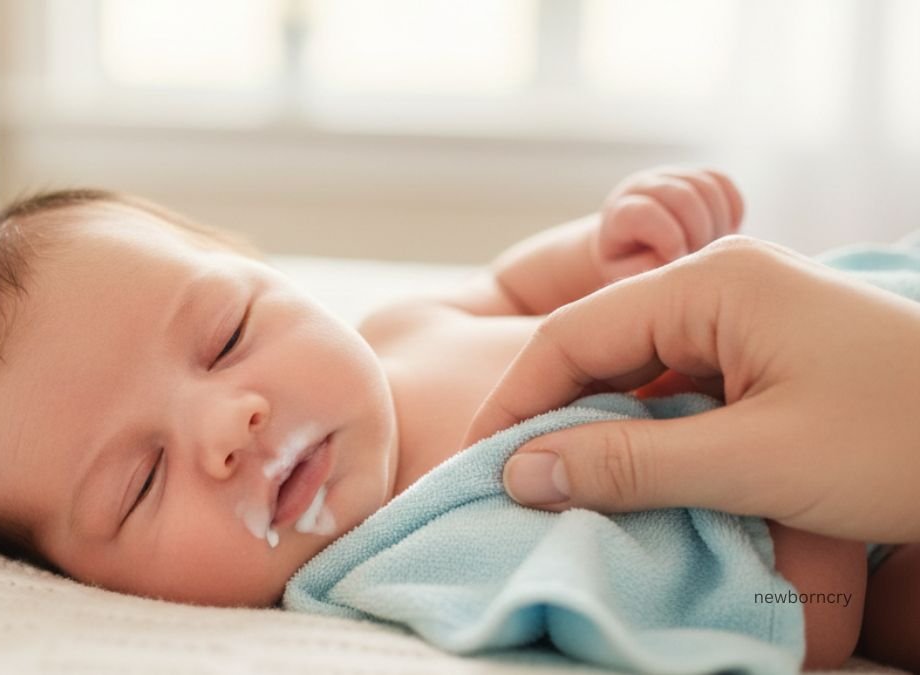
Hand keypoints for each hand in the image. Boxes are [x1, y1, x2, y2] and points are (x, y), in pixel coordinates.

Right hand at [461, 236, 919, 542]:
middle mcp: (719, 286)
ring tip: (560, 491)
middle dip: (551, 417)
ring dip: (600, 431)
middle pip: (599, 349)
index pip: (573, 337)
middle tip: (510, 485)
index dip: (515, 402)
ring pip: (637, 373)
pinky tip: (631, 478)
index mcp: (709, 285)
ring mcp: (745, 318)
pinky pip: (679, 389)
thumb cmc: (901, 442)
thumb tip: (520, 473)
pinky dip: (648, 435)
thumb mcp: (755, 460)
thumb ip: (630, 466)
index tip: (477, 465)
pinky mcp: (766, 355)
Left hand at [591, 167, 743, 280]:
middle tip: (699, 258)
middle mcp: (644, 186)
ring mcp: (670, 176)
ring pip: (708, 187)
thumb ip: (645, 267)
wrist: (636, 245)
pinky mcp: (695, 175)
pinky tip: (726, 232)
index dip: (669, 239)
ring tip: (711, 249)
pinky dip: (732, 209)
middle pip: (684, 196)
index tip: (676, 261)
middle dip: (700, 233)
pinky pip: (722, 181)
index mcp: (620, 212)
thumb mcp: (627, 274)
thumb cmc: (631, 265)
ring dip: (719, 223)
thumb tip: (673, 255)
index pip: (646, 212)